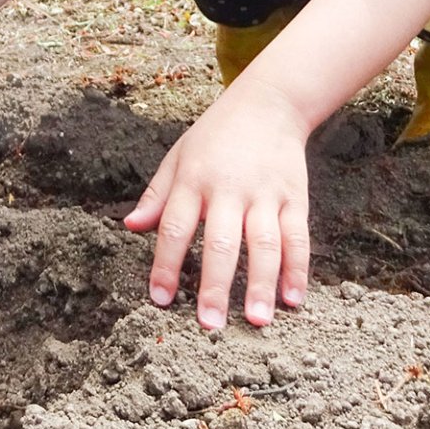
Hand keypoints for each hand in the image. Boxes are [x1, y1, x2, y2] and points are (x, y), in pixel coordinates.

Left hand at [123, 82, 311, 330]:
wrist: (268, 104)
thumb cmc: (215, 136)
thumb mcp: (178, 156)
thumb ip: (157, 194)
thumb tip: (131, 226)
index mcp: (193, 180)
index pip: (175, 227)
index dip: (165, 264)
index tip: (159, 299)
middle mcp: (229, 190)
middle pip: (221, 242)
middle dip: (215, 286)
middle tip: (210, 324)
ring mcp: (265, 195)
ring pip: (264, 244)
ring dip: (262, 284)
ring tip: (258, 321)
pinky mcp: (295, 198)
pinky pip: (298, 237)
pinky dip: (298, 269)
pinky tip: (294, 299)